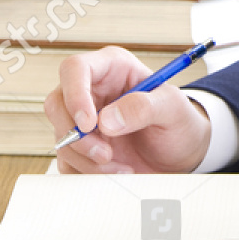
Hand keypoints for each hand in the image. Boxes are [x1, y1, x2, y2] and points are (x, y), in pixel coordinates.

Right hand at [43, 46, 211, 173]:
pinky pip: (67, 160)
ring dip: (86, 159)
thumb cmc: (178, 122)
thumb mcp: (173, 109)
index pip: (76, 69)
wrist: (181, 154)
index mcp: (112, 68)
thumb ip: (144, 107)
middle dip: (78, 136)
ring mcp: (83, 120)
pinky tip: (115, 171)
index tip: (89, 124)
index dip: (75, 94)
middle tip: (106, 154)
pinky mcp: (81, 147)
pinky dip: (87, 171)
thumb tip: (106, 120)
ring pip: (61, 137)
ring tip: (121, 166)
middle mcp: (92, 90)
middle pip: (57, 104)